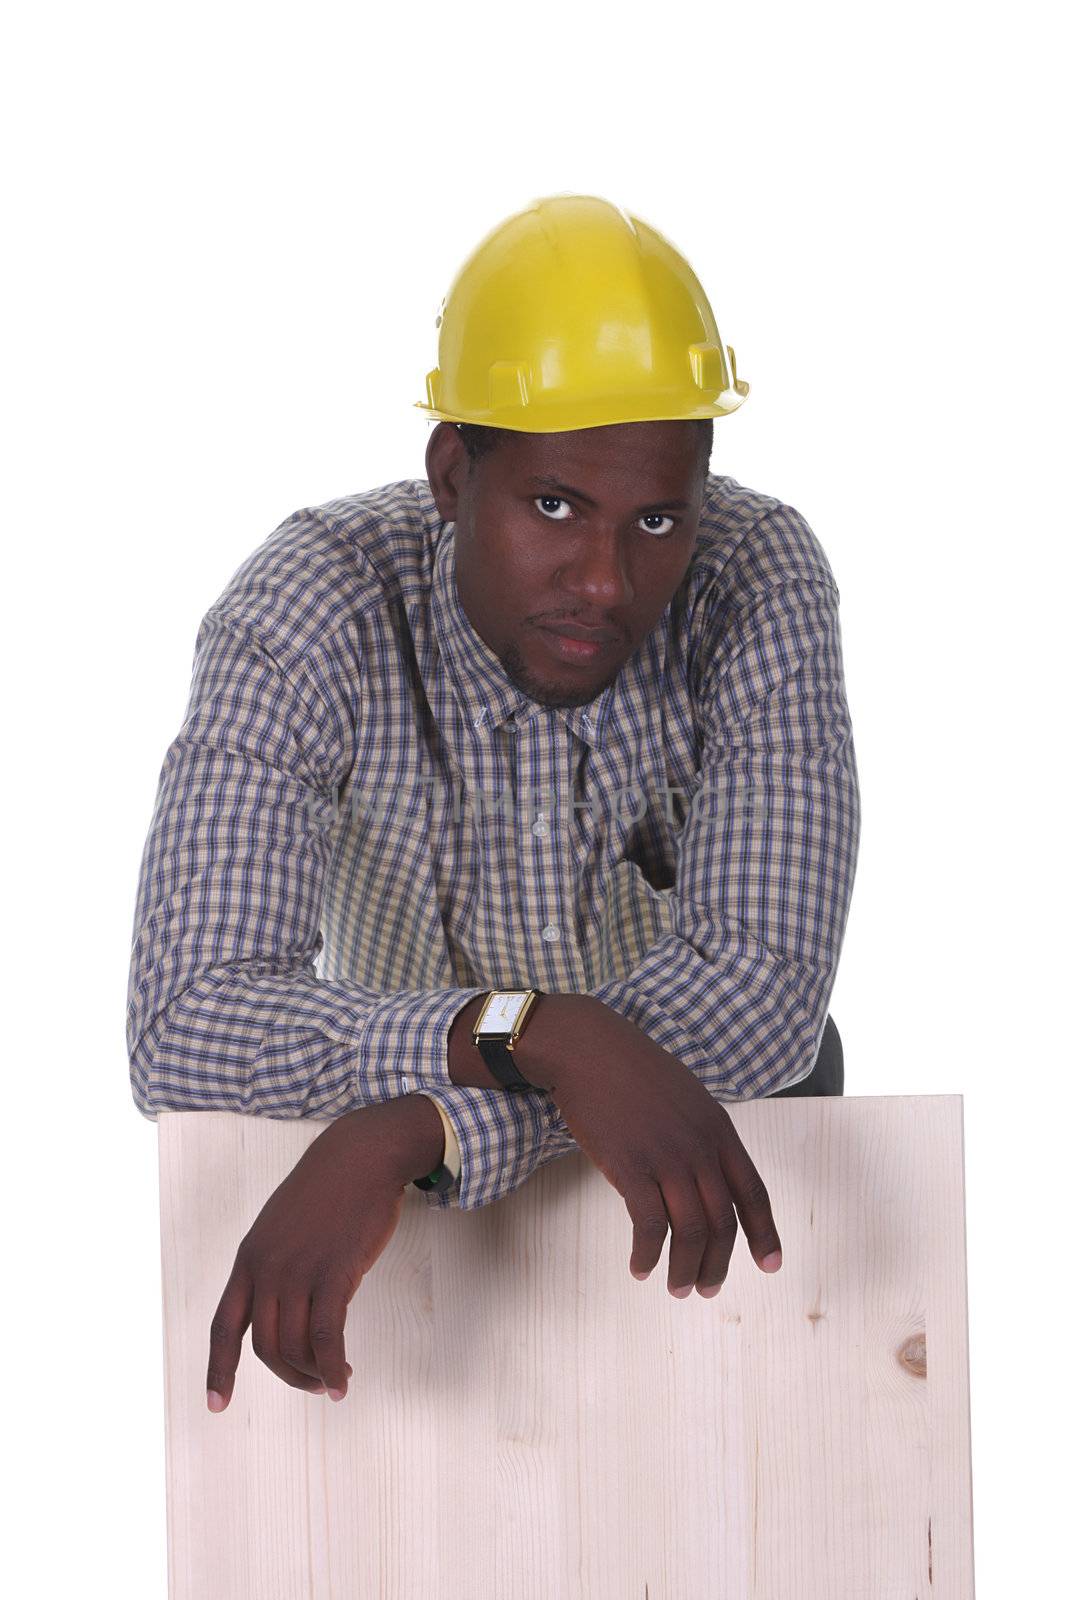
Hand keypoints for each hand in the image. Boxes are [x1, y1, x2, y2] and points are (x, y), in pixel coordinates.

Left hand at [205, 1098, 438, 1410]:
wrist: (359, 1156)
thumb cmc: (326, 1190)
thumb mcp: (281, 1226)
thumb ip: (274, 1265)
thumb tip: (283, 1308)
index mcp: (249, 1259)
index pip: (223, 1327)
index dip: (218, 1370)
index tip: (216, 1405)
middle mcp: (267, 1269)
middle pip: (266, 1347)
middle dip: (289, 1376)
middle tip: (314, 1385)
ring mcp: (299, 1271)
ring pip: (296, 1347)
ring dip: (315, 1375)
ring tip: (335, 1380)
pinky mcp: (335, 1273)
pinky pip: (328, 1338)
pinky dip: (334, 1366)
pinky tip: (345, 1378)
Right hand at [526, 999, 783, 1298]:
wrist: (589, 1049)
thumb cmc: (633, 1070)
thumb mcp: (686, 1096)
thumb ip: (703, 1134)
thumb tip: (708, 1173)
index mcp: (719, 1129)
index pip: (753, 1192)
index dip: (765, 1234)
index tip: (771, 1265)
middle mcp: (700, 1147)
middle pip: (723, 1221)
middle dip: (719, 1264)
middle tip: (708, 1289)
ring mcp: (666, 1158)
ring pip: (690, 1231)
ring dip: (686, 1269)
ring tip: (678, 1289)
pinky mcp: (630, 1167)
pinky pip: (648, 1226)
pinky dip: (648, 1255)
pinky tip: (640, 1268)